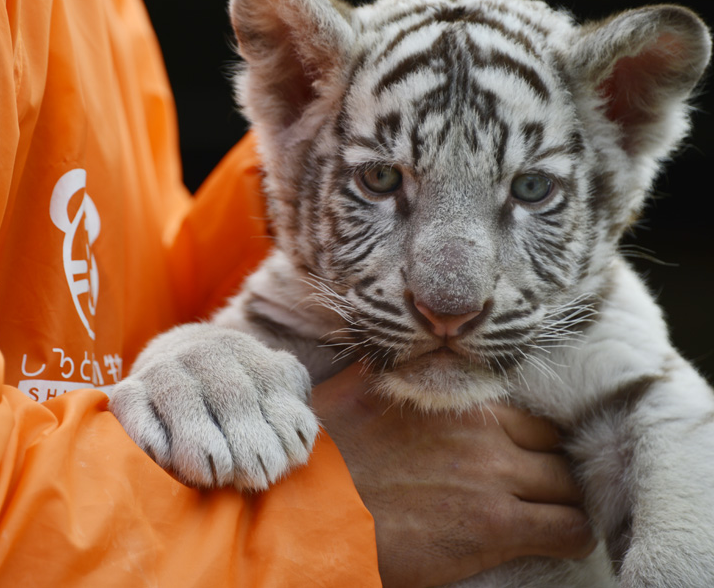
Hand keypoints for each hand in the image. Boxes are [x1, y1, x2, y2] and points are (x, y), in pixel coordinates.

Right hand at [313, 365, 595, 587]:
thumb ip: (379, 367)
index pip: (528, 416)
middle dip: (551, 470)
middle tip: (535, 492)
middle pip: (555, 448)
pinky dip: (571, 535)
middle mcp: (484, 434)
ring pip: (570, 487)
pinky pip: (570, 529)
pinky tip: (556, 542)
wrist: (314, 510)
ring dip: (563, 502)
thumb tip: (384, 345)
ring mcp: (495, 479)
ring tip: (547, 518)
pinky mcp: (497, 528)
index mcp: (454, 403)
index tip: (520, 458)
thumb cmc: (327, 458)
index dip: (528, 441)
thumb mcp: (348, 393)